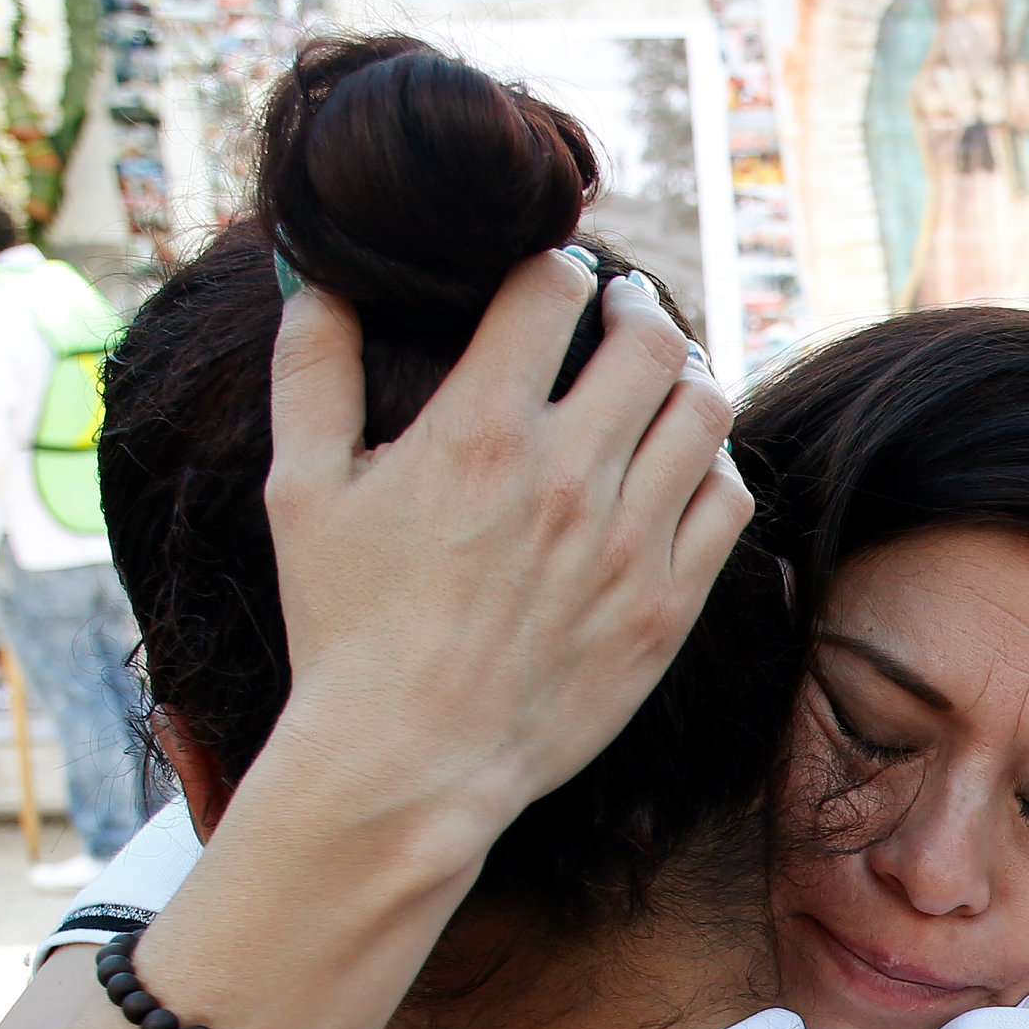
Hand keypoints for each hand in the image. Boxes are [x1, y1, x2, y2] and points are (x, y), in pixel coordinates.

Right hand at [260, 256, 748, 857]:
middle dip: (635, 306)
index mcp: (480, 431)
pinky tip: (683, 461)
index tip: (553, 277)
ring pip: (704, 411)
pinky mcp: (666, 606)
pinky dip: (713, 462)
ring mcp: (630, 543)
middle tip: (620, 308)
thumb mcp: (302, 492)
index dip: (557, 265)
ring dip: (686, 374)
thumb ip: (311, 372)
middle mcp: (569, 477)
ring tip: (660, 374)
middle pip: (649, 340)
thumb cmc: (344, 629)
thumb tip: (317, 281)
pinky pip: (726, 500)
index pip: (552, 289)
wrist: (408, 764)